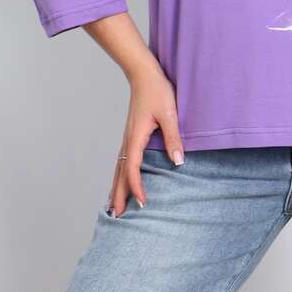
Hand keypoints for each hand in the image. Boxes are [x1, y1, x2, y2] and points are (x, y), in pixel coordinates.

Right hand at [106, 66, 184, 216]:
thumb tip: (178, 162)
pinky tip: (121, 182)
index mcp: (136, 137)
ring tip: (114, 207)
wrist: (144, 75)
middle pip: (120, 173)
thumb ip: (173, 138)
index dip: (137, 187)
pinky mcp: (131, 136)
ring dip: (116, 188)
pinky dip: (120, 176)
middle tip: (116, 217)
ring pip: (118, 169)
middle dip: (118, 195)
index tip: (143, 203)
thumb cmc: (157, 91)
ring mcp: (127, 139)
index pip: (133, 169)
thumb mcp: (169, 114)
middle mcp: (128, 141)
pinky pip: (122, 161)